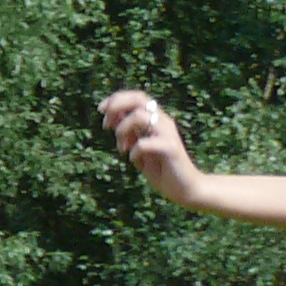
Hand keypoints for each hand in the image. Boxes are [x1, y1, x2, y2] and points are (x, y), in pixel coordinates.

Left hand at [98, 88, 202, 204]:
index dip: (117, 99)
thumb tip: (112, 118)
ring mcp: (168, 133)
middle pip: (138, 98)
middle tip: (106, 124)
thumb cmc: (162, 169)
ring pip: (140, 116)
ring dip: (123, 130)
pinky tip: (135, 161)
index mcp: (156, 119)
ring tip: (122, 148)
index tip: (101, 109)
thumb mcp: (139, 149)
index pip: (136, 97)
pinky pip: (144, 143)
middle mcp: (163, 121)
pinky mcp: (170, 148)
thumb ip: (129, 134)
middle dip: (117, 105)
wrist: (185, 189)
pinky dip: (133, 152)